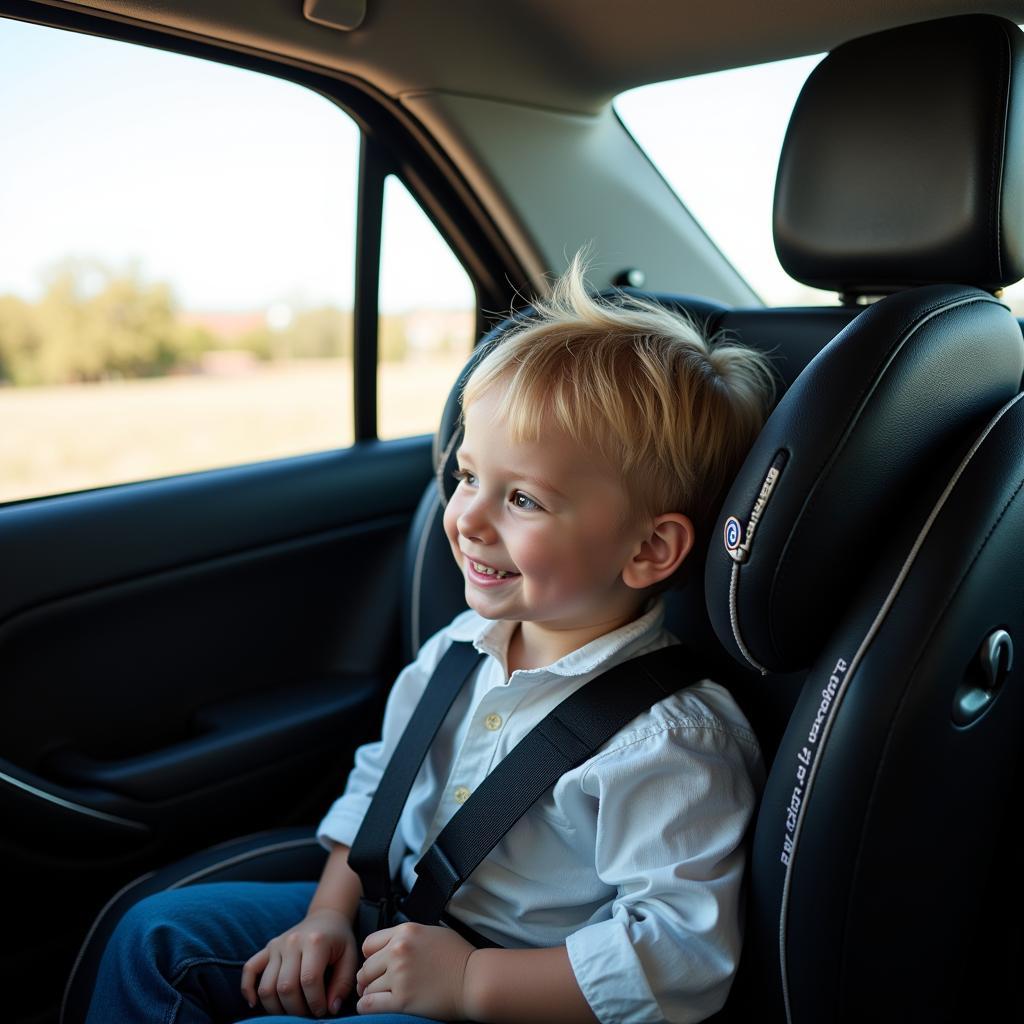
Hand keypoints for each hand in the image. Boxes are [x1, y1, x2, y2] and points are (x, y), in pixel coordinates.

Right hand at [241, 907, 358, 1017]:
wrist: (326, 917)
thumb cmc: (339, 941)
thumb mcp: (350, 958)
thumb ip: (343, 984)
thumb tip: (330, 1009)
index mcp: (315, 941)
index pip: (309, 980)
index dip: (315, 1003)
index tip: (323, 1011)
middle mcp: (292, 942)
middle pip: (285, 987)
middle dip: (297, 1010)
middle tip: (308, 1014)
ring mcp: (276, 945)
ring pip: (266, 986)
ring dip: (277, 1008)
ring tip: (292, 1011)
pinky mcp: (267, 949)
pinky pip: (249, 970)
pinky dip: (248, 990)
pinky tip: (256, 1003)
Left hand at [355, 921, 476, 1018]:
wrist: (474, 979)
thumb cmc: (458, 957)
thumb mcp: (431, 932)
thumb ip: (407, 937)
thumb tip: (389, 948)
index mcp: (405, 932)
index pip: (369, 944)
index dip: (370, 957)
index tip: (375, 965)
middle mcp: (399, 951)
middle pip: (366, 967)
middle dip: (368, 978)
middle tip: (374, 984)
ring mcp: (399, 976)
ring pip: (367, 987)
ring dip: (370, 993)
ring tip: (378, 996)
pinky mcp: (402, 1000)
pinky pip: (370, 1004)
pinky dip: (366, 1007)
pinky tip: (371, 1007)